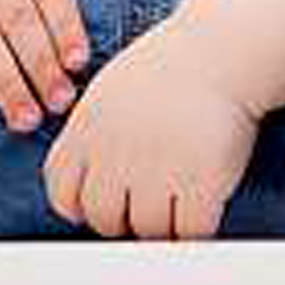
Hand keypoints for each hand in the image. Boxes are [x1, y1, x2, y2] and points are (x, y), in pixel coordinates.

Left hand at [44, 19, 261, 240]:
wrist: (221, 52)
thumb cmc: (171, 70)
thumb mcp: (109, 93)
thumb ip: (92, 137)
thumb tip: (87, 186)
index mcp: (86, 129)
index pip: (63, 193)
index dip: (82, 208)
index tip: (105, 204)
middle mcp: (114, 152)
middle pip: (104, 219)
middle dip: (126, 219)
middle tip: (149, 204)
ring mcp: (156, 170)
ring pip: (148, 230)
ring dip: (163, 225)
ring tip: (179, 199)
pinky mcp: (199, 183)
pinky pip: (190, 231)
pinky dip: (197, 228)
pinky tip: (204, 205)